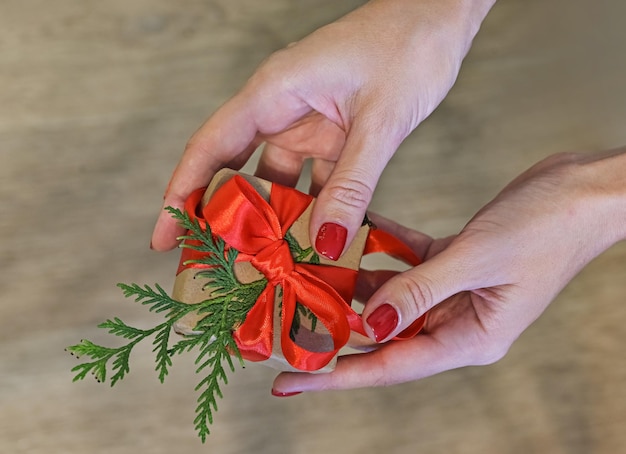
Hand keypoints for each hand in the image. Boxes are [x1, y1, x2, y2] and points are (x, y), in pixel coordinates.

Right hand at [151, 0, 494, 256]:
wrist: (439, 18)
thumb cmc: (408, 47)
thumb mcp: (379, 120)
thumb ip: (352, 184)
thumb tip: (327, 244)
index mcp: (274, 92)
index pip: (210, 147)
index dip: (181, 192)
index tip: (162, 236)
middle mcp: (281, 109)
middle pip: (233, 169)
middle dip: (220, 216)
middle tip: (210, 264)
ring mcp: (306, 124)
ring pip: (273, 181)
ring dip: (270, 221)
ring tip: (262, 266)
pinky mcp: (331, 136)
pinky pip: (310, 181)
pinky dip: (309, 211)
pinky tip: (314, 244)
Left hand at [272, 149, 625, 391]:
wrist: (586, 190)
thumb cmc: (549, 226)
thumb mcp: (477, 259)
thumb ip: (420, 290)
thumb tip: (373, 323)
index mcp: (471, 337)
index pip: (391, 364)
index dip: (337, 375)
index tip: (291, 382)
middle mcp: (458, 321)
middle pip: (383, 333)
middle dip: (335, 327)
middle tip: (282, 323)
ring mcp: (455, 291)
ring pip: (391, 293)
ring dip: (352, 282)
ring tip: (304, 274)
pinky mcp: (453, 261)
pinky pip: (406, 259)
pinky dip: (381, 247)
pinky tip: (352, 231)